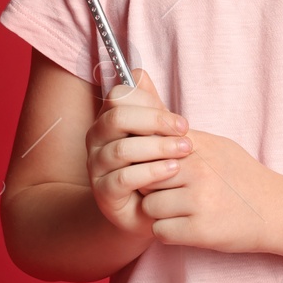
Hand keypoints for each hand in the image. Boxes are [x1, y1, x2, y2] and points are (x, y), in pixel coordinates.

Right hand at [85, 67, 193, 239]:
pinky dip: (151, 172)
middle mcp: (96, 140)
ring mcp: (96, 167)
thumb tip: (139, 72)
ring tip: (185, 152)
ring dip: (158, 148)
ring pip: (122, 149)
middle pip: (117, 119)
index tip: (182, 122)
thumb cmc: (155, 166)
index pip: (118, 97)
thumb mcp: (156, 134)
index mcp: (108, 120)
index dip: (151, 105)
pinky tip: (172, 170)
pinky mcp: (103, 193)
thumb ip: (150, 105)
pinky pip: (123, 177)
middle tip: (185, 133)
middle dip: (155, 122)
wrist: (149, 210)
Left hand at [136, 127, 282, 254]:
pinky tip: (185, 226)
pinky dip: (168, 232)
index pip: (150, 146)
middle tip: (169, 194)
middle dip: (151, 188)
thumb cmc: (243, 177)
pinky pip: (160, 231)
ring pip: (149, 206)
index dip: (146, 160)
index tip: (152, 169)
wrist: (277, 211)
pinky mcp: (200, 231)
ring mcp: (199, 201)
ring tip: (180, 211)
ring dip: (159, 213)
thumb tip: (152, 118)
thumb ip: (185, 137)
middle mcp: (199, 171)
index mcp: (200, 147)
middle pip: (145, 177)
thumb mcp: (218, 147)